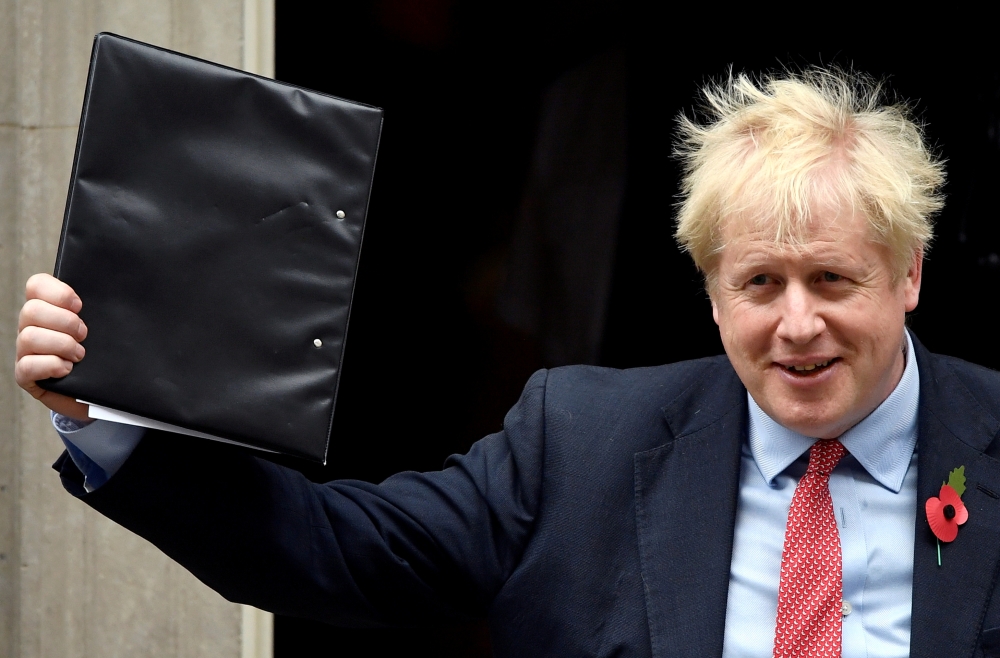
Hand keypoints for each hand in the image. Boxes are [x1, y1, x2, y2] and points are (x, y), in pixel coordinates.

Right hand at [15, 273, 90, 420]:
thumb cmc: (99, 357)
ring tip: (80, 355)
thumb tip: (119, 300)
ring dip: (61, 345)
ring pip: (28, 337)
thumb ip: (102, 312)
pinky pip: (27, 366)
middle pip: (32, 310)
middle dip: (65, 322)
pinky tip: (68, 369)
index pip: (36, 285)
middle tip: (84, 334)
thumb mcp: (102, 330)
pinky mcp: (25, 376)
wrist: (97, 392)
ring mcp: (25, 352)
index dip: (57, 292)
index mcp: (47, 309)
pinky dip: (51, 366)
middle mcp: (31, 327)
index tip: (80, 306)